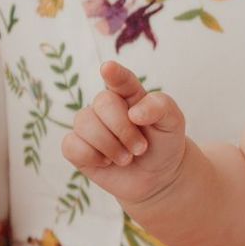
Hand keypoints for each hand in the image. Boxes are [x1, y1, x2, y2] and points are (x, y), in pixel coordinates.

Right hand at [60, 59, 188, 206]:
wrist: (158, 176)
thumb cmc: (164, 143)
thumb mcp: (173, 122)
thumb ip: (160, 107)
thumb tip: (133, 112)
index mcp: (129, 94)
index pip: (120, 79)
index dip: (114, 74)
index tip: (108, 69)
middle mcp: (106, 106)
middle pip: (103, 103)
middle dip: (124, 130)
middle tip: (141, 148)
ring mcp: (90, 126)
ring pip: (84, 123)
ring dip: (110, 146)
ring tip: (127, 158)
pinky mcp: (77, 148)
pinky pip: (71, 145)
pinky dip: (91, 157)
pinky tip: (106, 162)